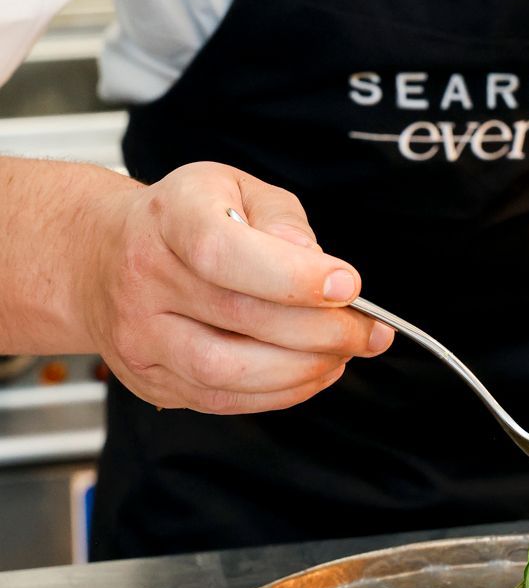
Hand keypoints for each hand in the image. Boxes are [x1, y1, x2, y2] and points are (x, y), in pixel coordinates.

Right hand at [75, 162, 391, 413]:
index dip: (292, 275)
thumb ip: (280, 216)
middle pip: (237, 317)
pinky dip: (279, 393)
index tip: (347, 285)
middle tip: (367, 330)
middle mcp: (145, 279)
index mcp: (169, 219)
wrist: (103, 257)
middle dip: (320, 330)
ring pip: (227, 370)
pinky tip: (313, 372)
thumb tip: (314, 259)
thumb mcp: (232, 187)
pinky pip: (221, 400)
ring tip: (344, 353)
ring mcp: (141, 337)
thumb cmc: (184, 219)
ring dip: (302, 369)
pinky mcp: (151, 380)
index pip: (224, 253)